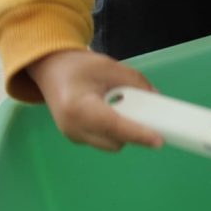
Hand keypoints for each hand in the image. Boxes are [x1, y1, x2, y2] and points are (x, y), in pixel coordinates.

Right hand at [27, 49, 162, 150]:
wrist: (51, 70)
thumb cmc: (79, 66)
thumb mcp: (111, 67)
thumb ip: (136, 84)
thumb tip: (157, 101)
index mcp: (79, 107)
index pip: (113, 126)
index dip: (137, 133)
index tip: (158, 140)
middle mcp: (73, 128)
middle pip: (115, 140)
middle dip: (133, 130)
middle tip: (146, 113)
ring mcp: (73, 136)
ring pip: (111, 143)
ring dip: (123, 130)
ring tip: (122, 107)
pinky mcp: (76, 139)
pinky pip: (104, 140)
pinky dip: (113, 130)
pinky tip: (111, 112)